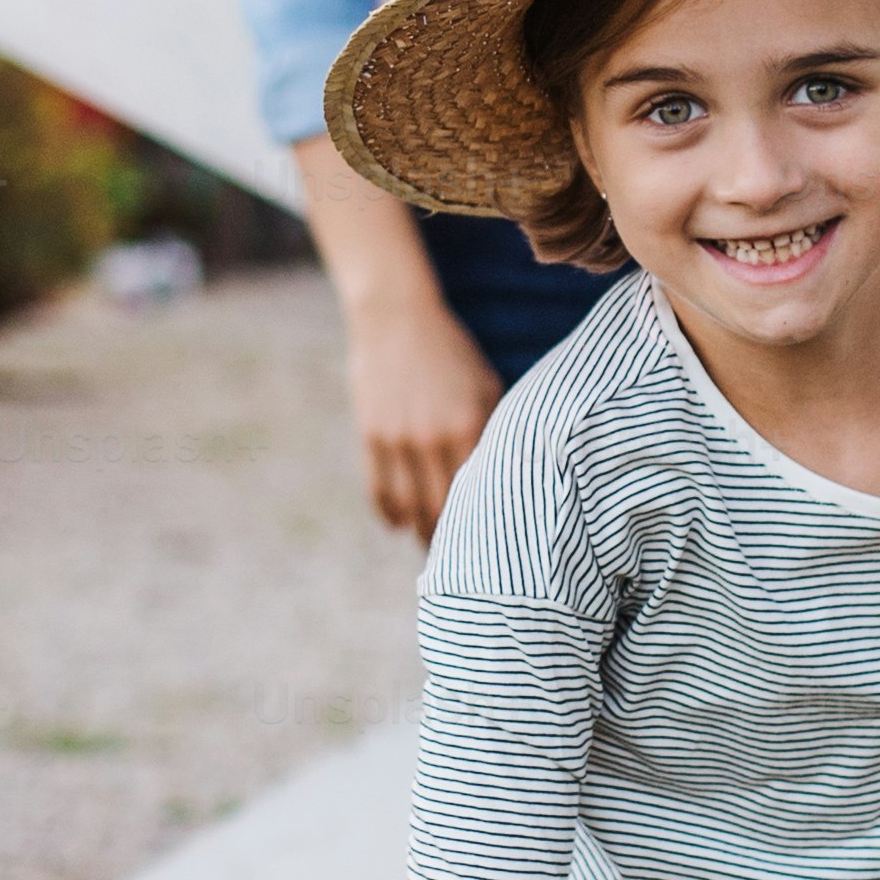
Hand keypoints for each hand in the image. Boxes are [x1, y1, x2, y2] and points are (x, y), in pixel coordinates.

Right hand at [347, 285, 501, 541]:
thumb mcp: (486, 383)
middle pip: (443, 510)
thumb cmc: (452, 351)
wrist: (396, 316)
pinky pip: (379, 490)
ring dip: (420, 534)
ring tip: (432, 551)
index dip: (485, 526)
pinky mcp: (371, 435)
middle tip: (463, 563)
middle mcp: (433, 437)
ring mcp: (399, 438)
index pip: (480, 493)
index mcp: (469, 425)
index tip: (494, 547)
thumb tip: (508, 475)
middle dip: (452, 542)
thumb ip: (496, 428)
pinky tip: (399, 524)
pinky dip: (390, 515)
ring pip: (410, 508)